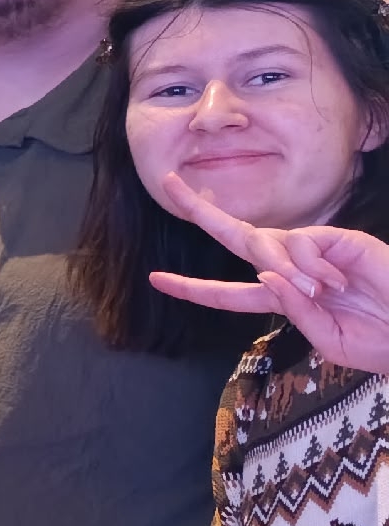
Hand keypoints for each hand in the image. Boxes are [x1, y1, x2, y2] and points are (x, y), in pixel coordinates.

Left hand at [150, 173, 388, 373]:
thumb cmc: (379, 342)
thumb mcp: (326, 339)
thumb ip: (291, 311)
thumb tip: (264, 275)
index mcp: (285, 299)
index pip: (230, 291)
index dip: (194, 287)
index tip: (157, 279)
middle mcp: (293, 269)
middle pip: (237, 238)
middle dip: (200, 211)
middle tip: (169, 183)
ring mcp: (315, 251)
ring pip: (267, 244)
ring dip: (287, 271)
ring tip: (322, 292)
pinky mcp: (338, 238)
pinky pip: (300, 241)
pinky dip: (310, 264)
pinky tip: (335, 281)